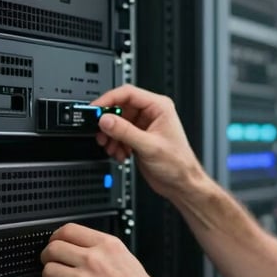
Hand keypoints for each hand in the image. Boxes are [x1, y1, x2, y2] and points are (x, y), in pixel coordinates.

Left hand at [41, 222, 167, 276]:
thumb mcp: (128, 260)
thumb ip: (105, 252)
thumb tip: (86, 250)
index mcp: (108, 246)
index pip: (69, 230)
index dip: (56, 236)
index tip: (55, 242)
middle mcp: (93, 260)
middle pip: (53, 248)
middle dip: (48, 256)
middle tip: (51, 262)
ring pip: (48, 270)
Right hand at [90, 85, 203, 199]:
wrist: (181, 183)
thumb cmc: (178, 163)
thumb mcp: (148, 146)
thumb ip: (125, 131)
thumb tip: (105, 120)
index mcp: (159, 107)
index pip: (128, 93)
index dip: (109, 99)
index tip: (95, 109)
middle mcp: (151, 113)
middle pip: (120, 108)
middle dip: (108, 122)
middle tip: (100, 133)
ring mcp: (144, 125)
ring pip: (117, 122)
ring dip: (111, 136)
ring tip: (111, 147)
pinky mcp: (138, 137)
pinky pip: (119, 134)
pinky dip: (116, 144)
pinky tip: (120, 154)